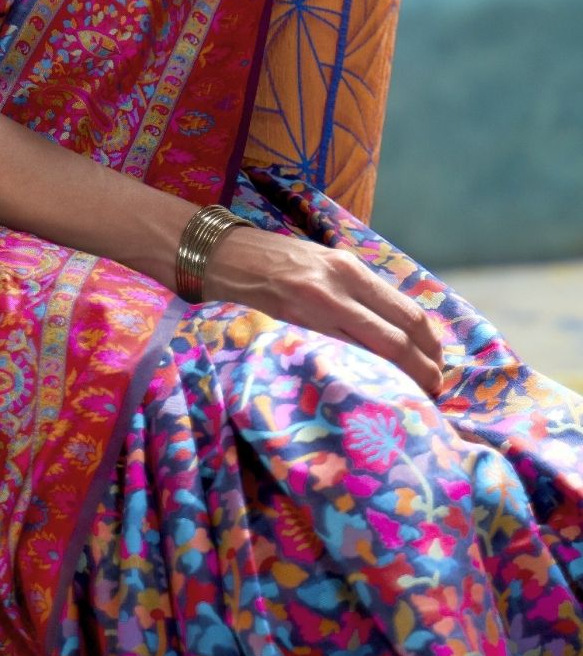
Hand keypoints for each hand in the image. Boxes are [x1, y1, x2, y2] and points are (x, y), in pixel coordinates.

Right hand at [206, 226, 444, 395]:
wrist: (218, 256)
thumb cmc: (270, 259)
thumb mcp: (320, 261)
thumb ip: (354, 289)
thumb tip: (392, 325)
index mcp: (348, 268)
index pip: (408, 313)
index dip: (430, 346)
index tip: (436, 364)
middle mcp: (337, 288)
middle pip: (399, 339)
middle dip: (423, 371)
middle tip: (432, 391)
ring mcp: (314, 312)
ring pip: (373, 356)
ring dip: (398, 382)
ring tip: (407, 399)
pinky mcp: (291, 332)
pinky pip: (336, 362)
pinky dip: (359, 380)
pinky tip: (364, 393)